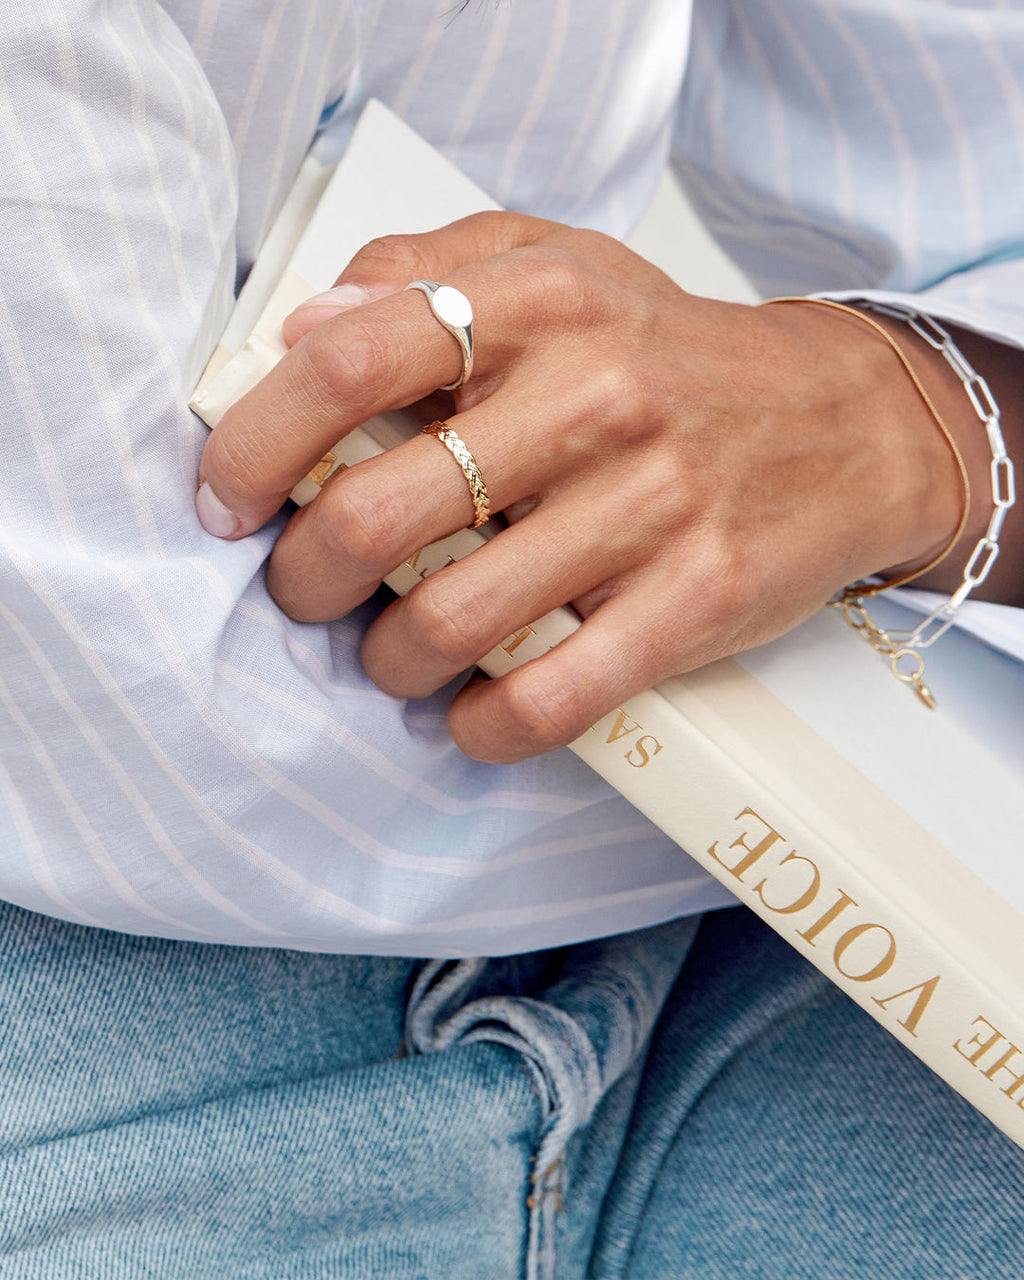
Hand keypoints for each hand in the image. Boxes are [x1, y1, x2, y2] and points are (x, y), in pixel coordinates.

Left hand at [196, 212, 963, 761]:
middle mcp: (594, 399)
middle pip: (378, 514)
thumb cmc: (667, 354)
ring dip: (389, 661)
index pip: (350, 362)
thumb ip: (425, 270)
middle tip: (306, 590)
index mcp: (540, 305)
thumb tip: (302, 324)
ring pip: (450, 623)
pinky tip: (469, 715)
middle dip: (307, 577)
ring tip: (393, 653)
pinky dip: (482, 728)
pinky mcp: (694, 601)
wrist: (840, 423)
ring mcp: (650, 506)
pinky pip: (550, 697)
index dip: (257, 442)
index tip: (227, 499)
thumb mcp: (558, 265)